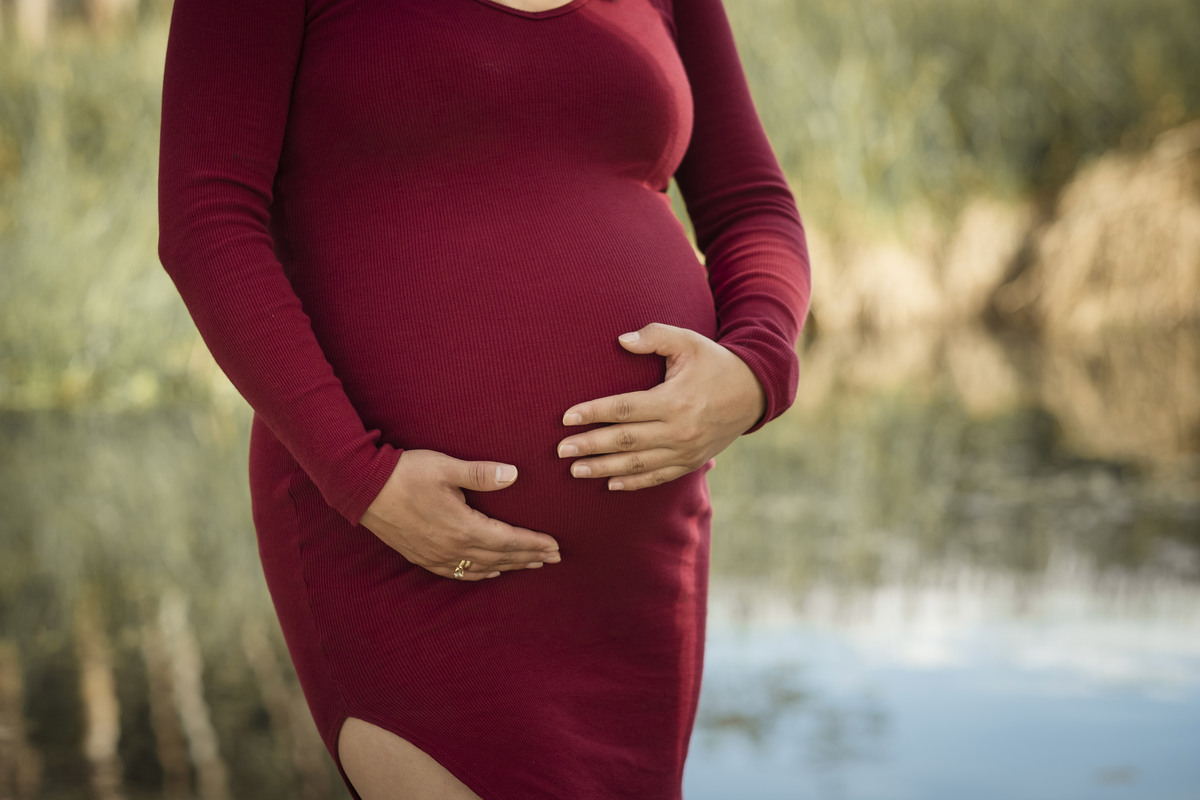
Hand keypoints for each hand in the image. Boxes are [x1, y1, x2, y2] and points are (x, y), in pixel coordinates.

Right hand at [360, 449, 560, 580]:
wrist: (362, 488)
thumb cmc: (405, 473)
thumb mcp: (446, 467)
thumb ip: (481, 473)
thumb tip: (514, 475)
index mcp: (463, 527)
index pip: (508, 540)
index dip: (534, 544)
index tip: (555, 546)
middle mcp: (452, 548)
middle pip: (500, 557)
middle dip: (529, 557)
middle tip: (554, 558)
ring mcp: (436, 555)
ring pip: (481, 567)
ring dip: (509, 566)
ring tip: (530, 565)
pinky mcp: (422, 556)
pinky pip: (457, 573)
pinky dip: (479, 573)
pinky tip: (489, 572)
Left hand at [557, 322, 765, 490]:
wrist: (754, 393)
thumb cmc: (714, 362)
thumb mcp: (689, 341)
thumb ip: (655, 337)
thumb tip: (621, 340)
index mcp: (674, 400)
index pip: (624, 408)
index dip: (593, 413)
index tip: (566, 417)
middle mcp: (678, 430)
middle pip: (625, 441)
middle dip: (590, 446)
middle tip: (560, 450)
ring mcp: (685, 451)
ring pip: (637, 465)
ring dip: (604, 468)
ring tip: (575, 471)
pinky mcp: (691, 462)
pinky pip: (657, 478)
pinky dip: (633, 483)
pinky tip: (610, 484)